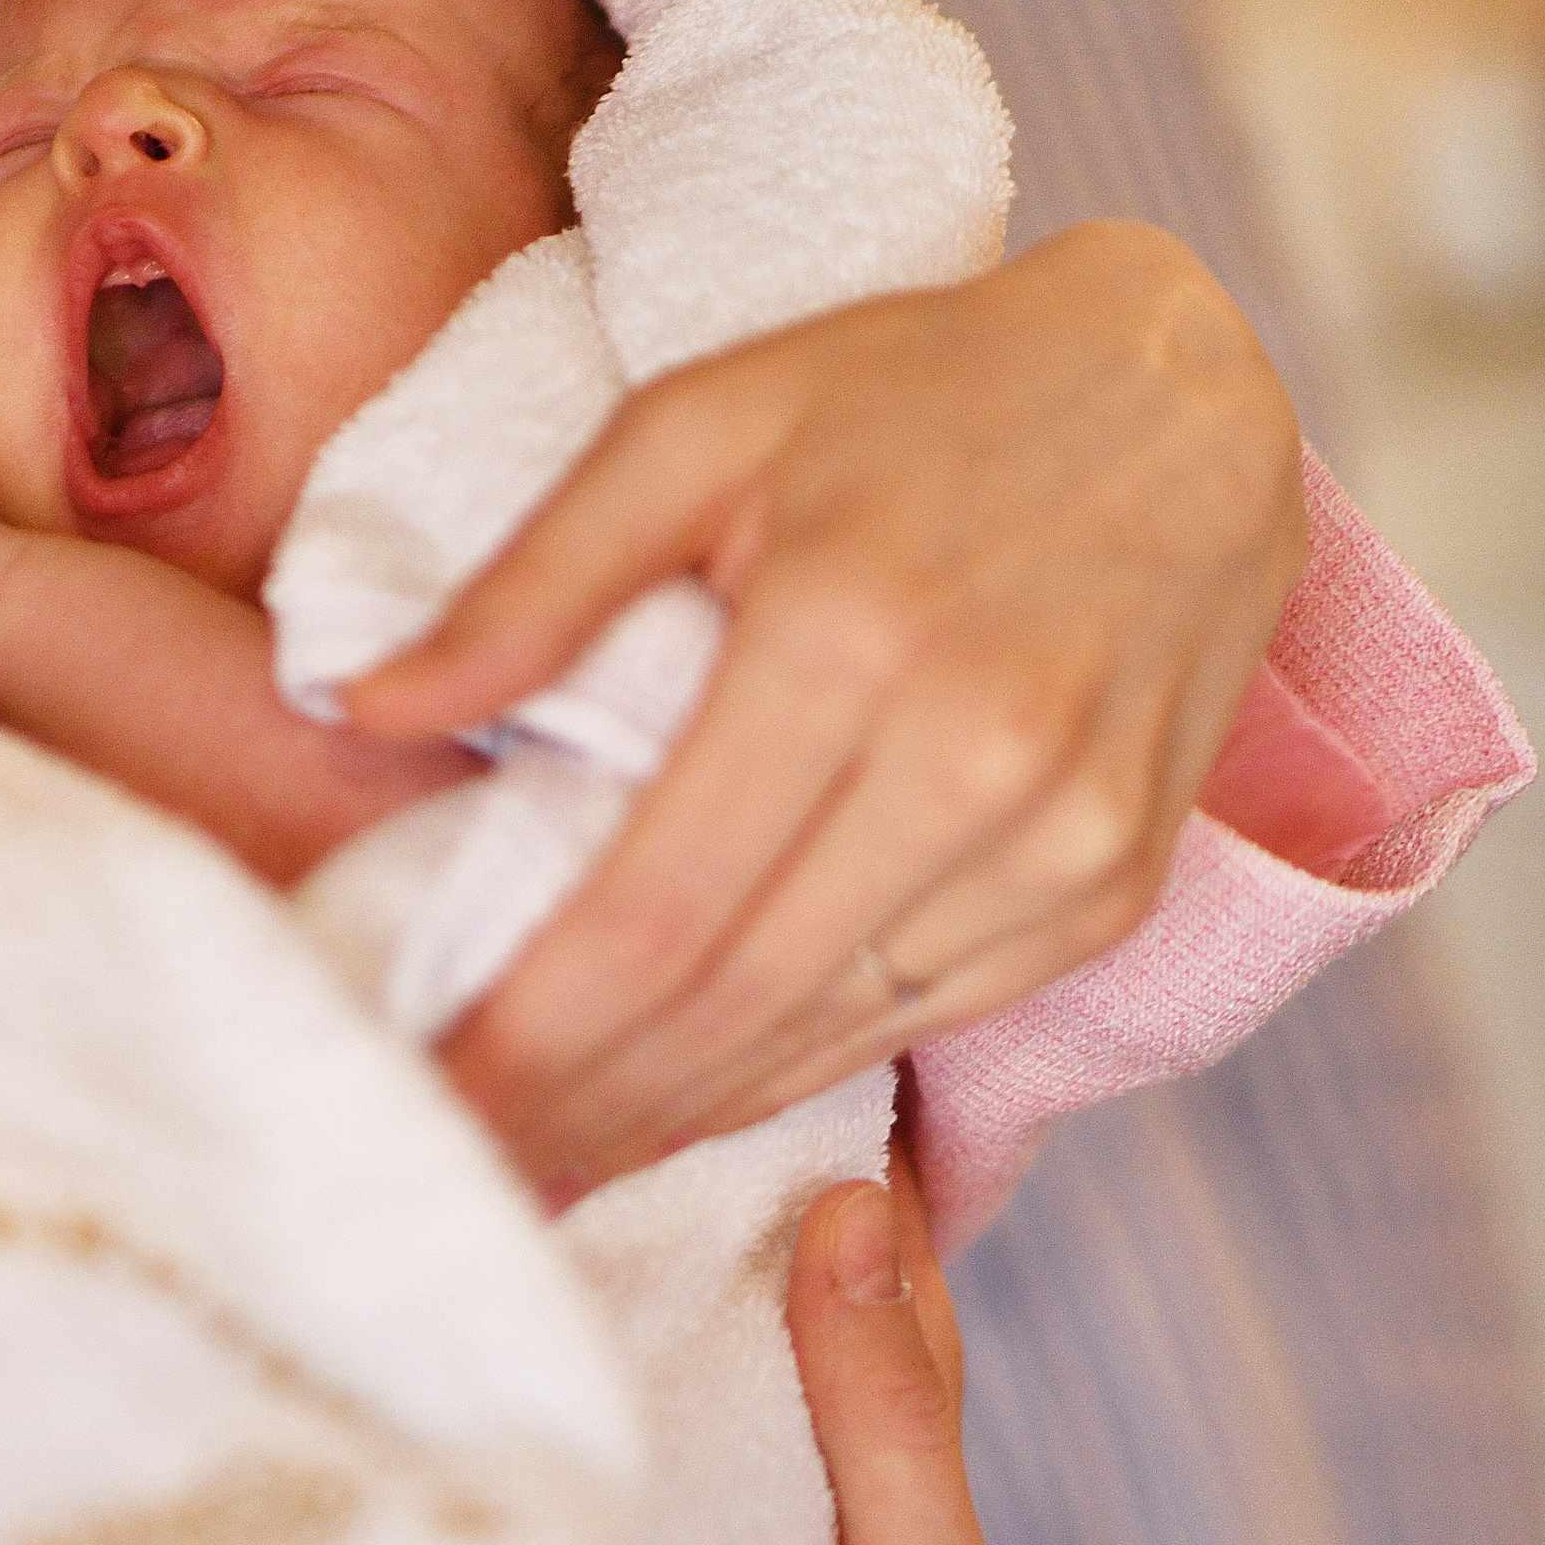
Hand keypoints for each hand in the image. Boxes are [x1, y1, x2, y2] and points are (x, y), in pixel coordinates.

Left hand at [350, 223, 1306, 1188]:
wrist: (1186, 394)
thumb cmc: (911, 395)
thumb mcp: (698, 424)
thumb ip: (531, 582)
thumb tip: (358, 707)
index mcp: (846, 638)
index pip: (649, 914)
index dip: (524, 1034)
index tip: (422, 1092)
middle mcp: (973, 759)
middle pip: (728, 1003)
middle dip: (577, 1102)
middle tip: (463, 1150)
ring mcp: (1060, 841)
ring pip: (822, 1040)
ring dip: (672, 1115)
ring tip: (549, 1148)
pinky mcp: (1109, 889)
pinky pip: (916, 1025)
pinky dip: (788, 1076)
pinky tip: (690, 1100)